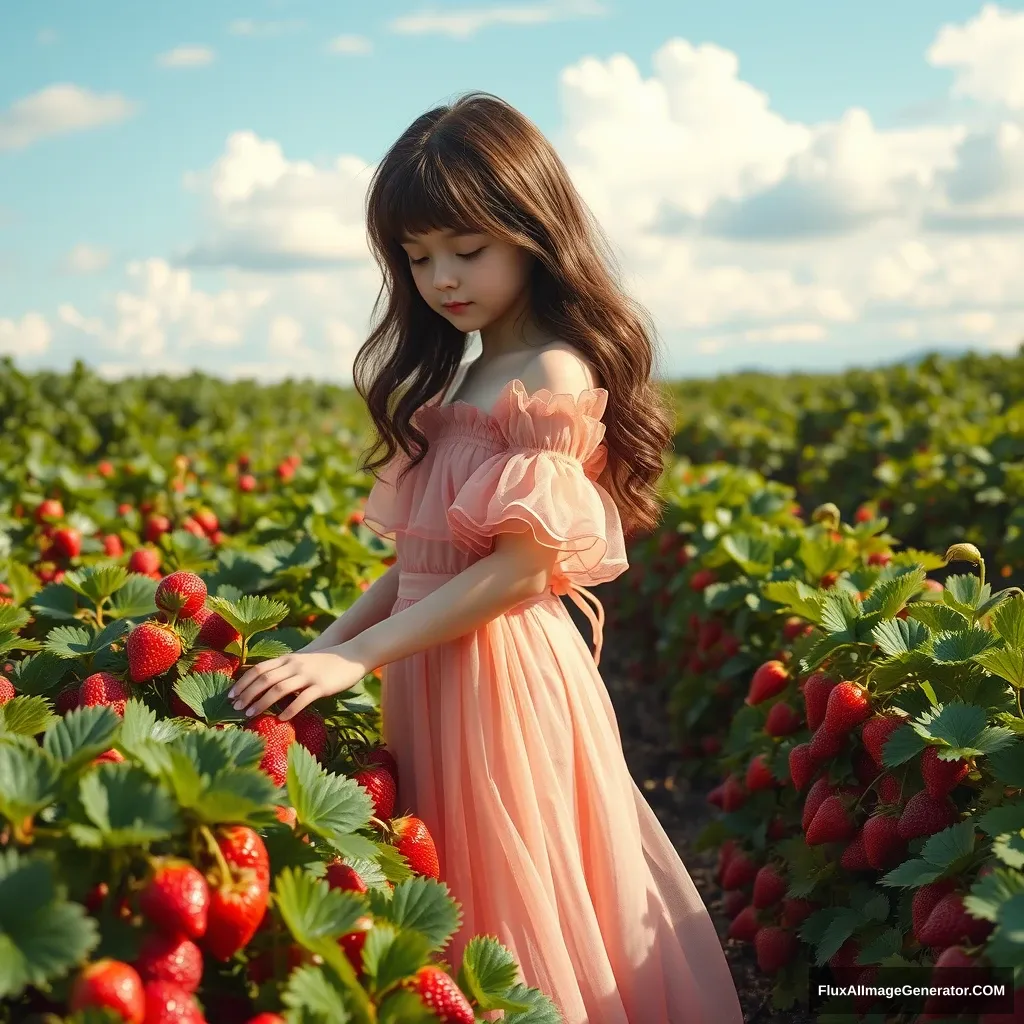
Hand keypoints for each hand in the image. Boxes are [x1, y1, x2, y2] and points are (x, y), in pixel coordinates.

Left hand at [228, 647, 368, 720]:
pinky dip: (289, 710)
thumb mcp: (302, 661)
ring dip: (262, 702)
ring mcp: (308, 675)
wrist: (352, 655)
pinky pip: (302, 699)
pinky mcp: (321, 686)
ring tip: (250, 714)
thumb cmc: (325, 661)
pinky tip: (281, 719)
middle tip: (235, 707)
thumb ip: (286, 669)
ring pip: (279, 689)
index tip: (231, 695)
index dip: (243, 682)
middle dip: (247, 693)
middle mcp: (295, 665)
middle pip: (265, 679)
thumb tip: (266, 684)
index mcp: (288, 658)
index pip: (259, 669)